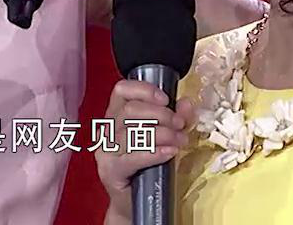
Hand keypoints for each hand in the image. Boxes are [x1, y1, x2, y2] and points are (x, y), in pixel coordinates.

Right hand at [95, 80, 194, 216]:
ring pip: (132, 132)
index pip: (121, 90)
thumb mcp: (165, 138)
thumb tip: (187, 103)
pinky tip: (169, 152)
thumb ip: (176, 119)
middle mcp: (107, 129)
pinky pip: (132, 157)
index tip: (165, 99)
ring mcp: (106, 150)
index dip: (144, 90)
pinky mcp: (110, 170)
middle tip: (180, 125)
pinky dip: (154, 152)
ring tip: (180, 141)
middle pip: (130, 110)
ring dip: (162, 134)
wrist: (135, 203)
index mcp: (116, 115)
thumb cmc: (147, 167)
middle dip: (161, 115)